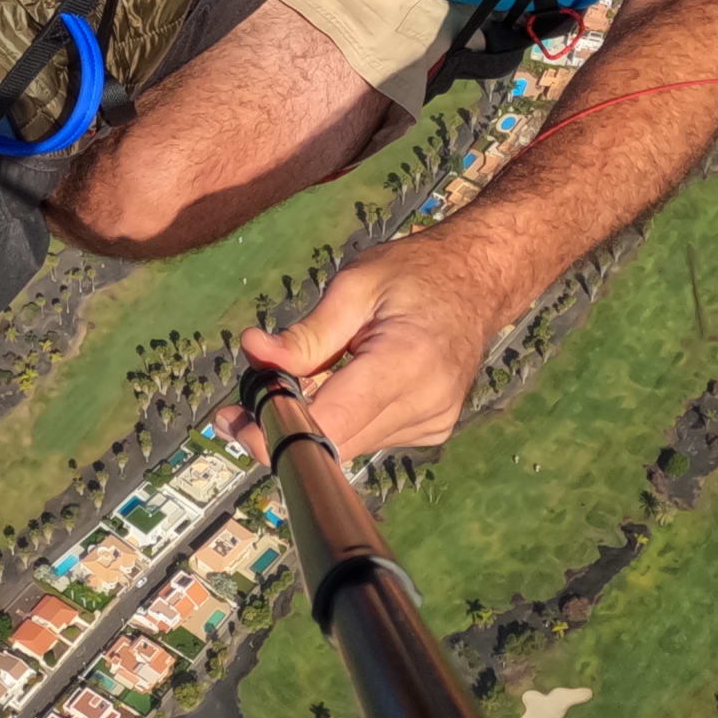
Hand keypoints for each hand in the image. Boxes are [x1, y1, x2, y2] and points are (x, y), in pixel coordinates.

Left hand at [221, 233, 512, 462]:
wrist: (480, 281)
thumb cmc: (417, 273)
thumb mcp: (356, 285)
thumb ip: (307, 332)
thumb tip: (254, 352)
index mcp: (406, 363)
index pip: (332, 423)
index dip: (278, 432)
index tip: (237, 423)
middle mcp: (425, 404)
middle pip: (335, 442)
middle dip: (283, 426)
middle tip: (244, 401)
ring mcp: (433, 423)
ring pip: (349, 444)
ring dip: (314, 422)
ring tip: (296, 381)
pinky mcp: (432, 429)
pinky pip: (369, 436)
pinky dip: (344, 418)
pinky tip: (342, 384)